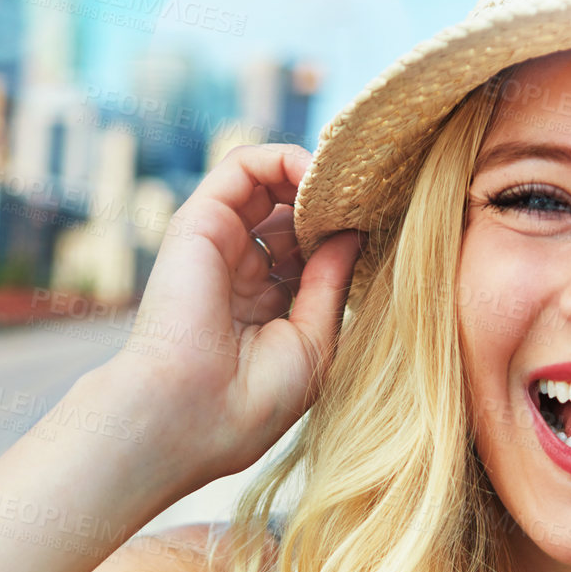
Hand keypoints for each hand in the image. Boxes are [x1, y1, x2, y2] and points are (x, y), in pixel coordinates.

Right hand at [98, 144, 362, 493]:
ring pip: (267, 182)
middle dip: (331, 205)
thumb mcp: (314, 341)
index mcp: (264, 306)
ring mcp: (219, 244)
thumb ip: (332, 282)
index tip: (379, 234)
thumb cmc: (252, 399)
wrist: (192, 414)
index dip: (341, 239)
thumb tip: (353, 233)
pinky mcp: (200, 221)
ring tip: (348, 187)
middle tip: (370, 204)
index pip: (307, 254)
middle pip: (290, 215)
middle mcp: (240, 271)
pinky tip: (319, 176)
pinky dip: (284, 158)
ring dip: (311, 175)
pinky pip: (242, 166)